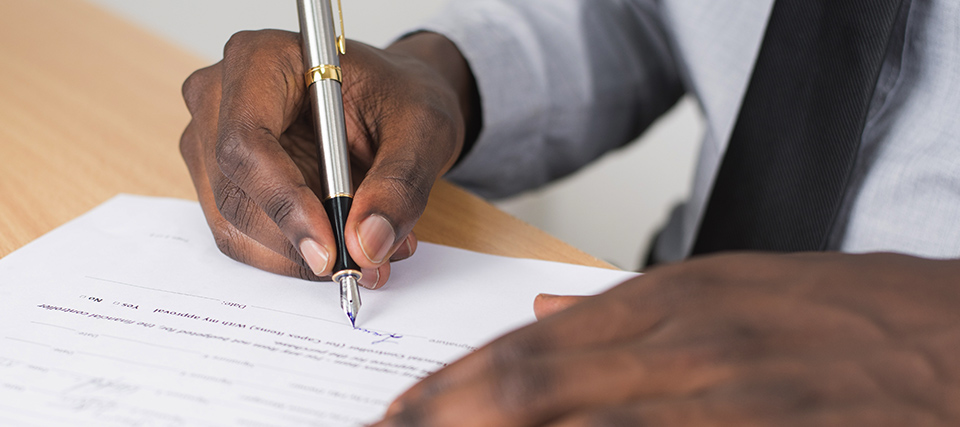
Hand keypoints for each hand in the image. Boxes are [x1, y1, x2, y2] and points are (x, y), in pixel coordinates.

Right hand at [180, 30, 477, 287]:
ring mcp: (210, 142)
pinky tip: (340, 243)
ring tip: (367, 251)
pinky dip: (292, 254)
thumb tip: (367, 243)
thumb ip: (399, 185)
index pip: (246, 142)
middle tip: (364, 263)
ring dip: (299, 254)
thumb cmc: (398, 96)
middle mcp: (219, 99)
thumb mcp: (422, 130)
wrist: (390, 102)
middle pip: (235, 193)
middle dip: (299, 241)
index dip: (284, 203)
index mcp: (259, 59)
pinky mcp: (220, 182)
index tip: (329, 250)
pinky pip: (243, 237)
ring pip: (235, 225)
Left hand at [376, 252, 959, 425]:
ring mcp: (715, 411)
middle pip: (528, 392)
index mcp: (673, 305)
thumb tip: (549, 313)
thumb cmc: (853, 319)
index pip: (527, 349)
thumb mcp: (738, 288)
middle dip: (444, 421)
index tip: (395, 414)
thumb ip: (633, 306)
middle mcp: (682, 354)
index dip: (449, 388)